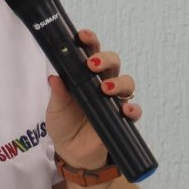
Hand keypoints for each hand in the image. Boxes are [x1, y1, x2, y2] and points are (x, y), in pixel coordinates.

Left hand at [45, 28, 140, 168]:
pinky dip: (132, 108)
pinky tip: (124, 110)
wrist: (72, 152)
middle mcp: (103, 83)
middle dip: (106, 59)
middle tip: (93, 64)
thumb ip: (58, 93)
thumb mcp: (55, 109)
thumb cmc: (64, 125)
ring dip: (119, 82)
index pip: (90, 52)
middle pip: (113, 63)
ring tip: (106, 89)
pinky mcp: (122, 118)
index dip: (89, 41)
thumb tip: (54, 77)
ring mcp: (114, 100)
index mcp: (85, 76)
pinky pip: (134, 110)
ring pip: (127, 82)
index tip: (83, 36)